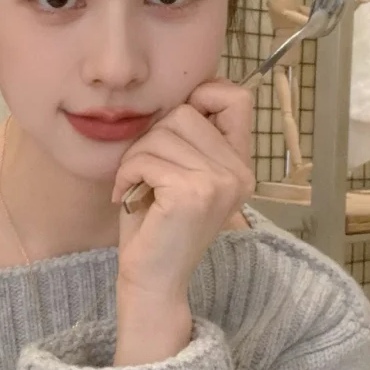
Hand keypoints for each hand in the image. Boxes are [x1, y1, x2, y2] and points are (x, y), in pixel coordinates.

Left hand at [111, 78, 254, 310]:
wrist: (153, 279)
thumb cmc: (158, 224)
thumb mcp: (181, 171)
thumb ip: (190, 137)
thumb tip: (184, 91)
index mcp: (241, 164)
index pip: (237, 97)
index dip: (202, 95)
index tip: (173, 128)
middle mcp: (239, 172)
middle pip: (185, 112)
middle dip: (152, 137)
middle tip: (143, 171)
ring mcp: (219, 183)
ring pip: (162, 133)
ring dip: (136, 157)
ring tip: (136, 185)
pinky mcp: (193, 193)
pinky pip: (146, 157)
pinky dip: (127, 173)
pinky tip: (129, 195)